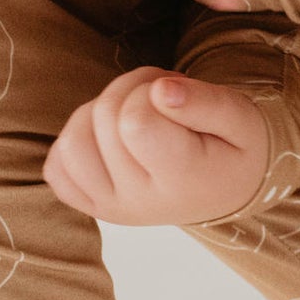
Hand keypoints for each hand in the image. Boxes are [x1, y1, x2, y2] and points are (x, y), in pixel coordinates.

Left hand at [44, 69, 272, 227]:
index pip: (134, 122)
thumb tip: (161, 91)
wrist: (229, 188)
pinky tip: (113, 140)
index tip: (178, 95)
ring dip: (101, 112)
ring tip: (139, 114)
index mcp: (183, 182)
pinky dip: (79, 141)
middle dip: (132, 92)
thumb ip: (207, 102)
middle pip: (104, 120)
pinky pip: (57, 166)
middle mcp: (141, 203)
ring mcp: (112, 208)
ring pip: (73, 141)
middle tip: (166, 98)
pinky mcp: (91, 206)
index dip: (151, 92)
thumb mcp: (242, 117)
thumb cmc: (234, 147)